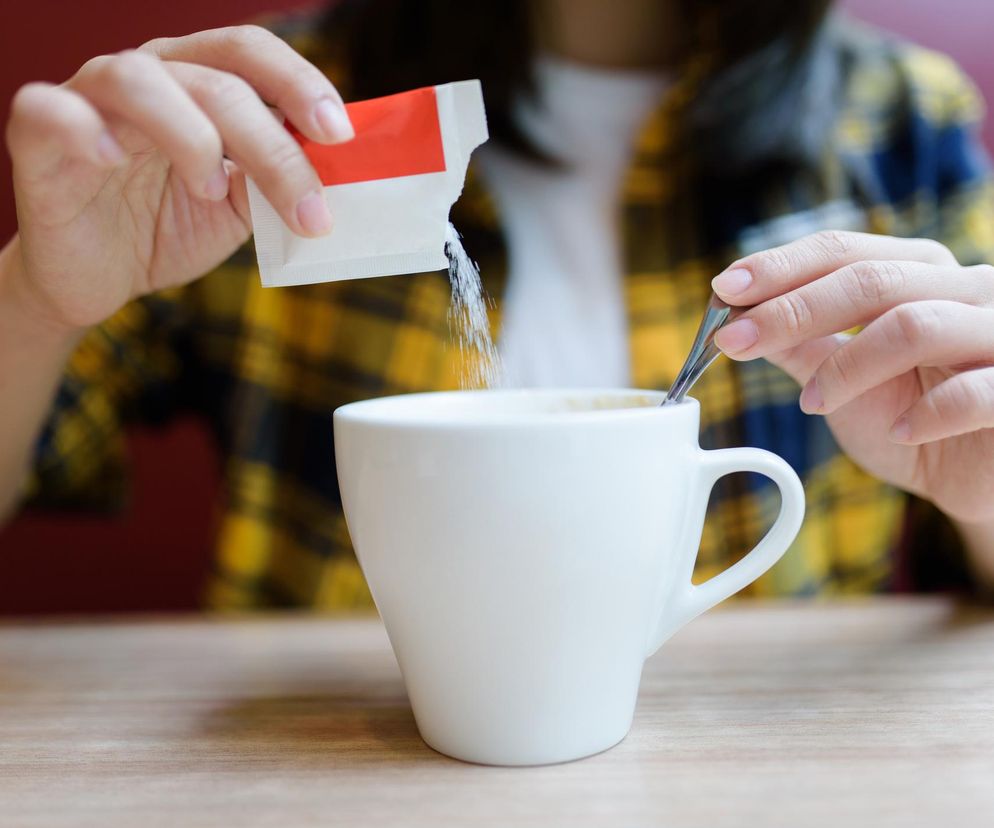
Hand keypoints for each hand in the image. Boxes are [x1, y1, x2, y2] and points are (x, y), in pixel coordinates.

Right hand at [3, 26, 351, 331]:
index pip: (249, 53)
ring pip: (139, 80)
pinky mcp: (37, 136)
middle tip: (307, 207)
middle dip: (272, 147)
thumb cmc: (168, 227)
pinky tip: (110, 159)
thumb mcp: (239, 209)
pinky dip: (82, 129)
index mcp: (197, 82)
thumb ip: (274, 182)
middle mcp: (147, 78)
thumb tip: (333, 174)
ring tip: (210, 190)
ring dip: (192, 137)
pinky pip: (49, 110)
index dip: (298, 82)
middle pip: (214, 80)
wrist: (100, 277)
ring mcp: (89, 101)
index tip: (339, 134)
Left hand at [711, 230, 993, 523]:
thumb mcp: (843, 385)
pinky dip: (928, 413)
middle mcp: (966, 289)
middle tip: (734, 341)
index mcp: (919, 274)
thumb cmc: (913, 422)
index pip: (842, 251)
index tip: (722, 290)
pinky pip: (975, 391)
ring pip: (915, 324)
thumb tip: (735, 320)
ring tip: (812, 402)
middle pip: (871, 279)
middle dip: (793, 309)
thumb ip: (801, 349)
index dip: (780, 267)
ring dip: (848, 365)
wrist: (975, 480)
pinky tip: (901, 432)